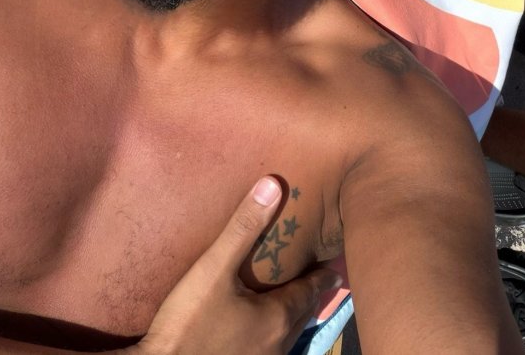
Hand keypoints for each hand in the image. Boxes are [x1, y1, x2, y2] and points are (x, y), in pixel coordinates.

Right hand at [129, 177, 341, 354]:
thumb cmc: (189, 322)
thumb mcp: (214, 268)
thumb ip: (243, 228)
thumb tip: (272, 185)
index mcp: (278, 317)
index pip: (311, 291)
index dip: (323, 278)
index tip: (335, 269)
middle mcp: (277, 344)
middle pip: (302, 314)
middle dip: (309, 295)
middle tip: (315, 277)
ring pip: (287, 334)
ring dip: (292, 314)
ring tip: (290, 297)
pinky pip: (271, 347)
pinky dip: (274, 331)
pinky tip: (259, 327)